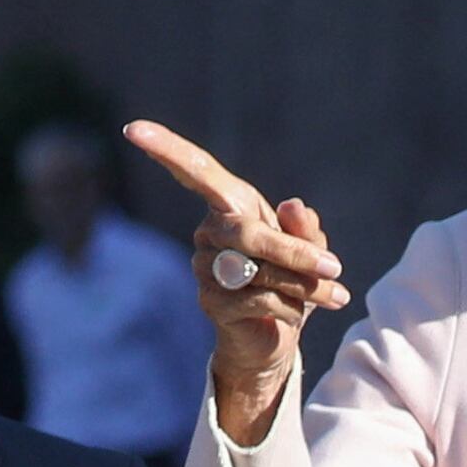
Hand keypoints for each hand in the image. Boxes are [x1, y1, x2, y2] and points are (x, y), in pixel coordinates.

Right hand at [122, 119, 350, 447]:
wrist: (275, 339)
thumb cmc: (291, 281)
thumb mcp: (309, 248)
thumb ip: (304, 227)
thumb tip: (291, 205)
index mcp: (230, 205)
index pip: (196, 170)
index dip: (166, 148)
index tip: (132, 128)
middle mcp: (209, 232)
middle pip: (247, 233)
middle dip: (294, 251)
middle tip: (334, 266)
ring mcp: (204, 267)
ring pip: (257, 270)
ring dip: (302, 284)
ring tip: (334, 294)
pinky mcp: (210, 302)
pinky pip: (257, 299)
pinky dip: (289, 307)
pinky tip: (298, 314)